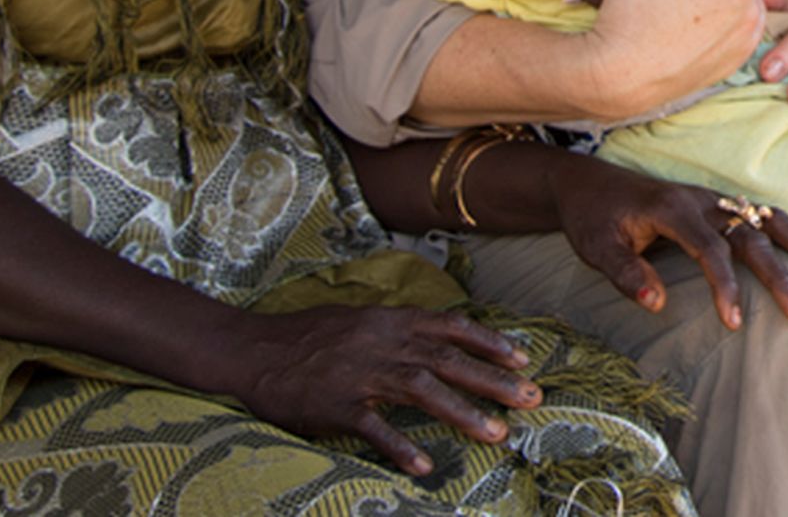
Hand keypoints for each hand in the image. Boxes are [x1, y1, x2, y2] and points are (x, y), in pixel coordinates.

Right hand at [227, 304, 537, 477]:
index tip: (523, 358)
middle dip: (494, 380)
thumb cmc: (311, 336)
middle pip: (449, 360)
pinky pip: (373, 429)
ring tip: (498, 434)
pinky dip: (400, 446)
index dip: (490, 343)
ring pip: (422, 391)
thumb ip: (401, 330)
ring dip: (463, 413)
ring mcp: (361, 375)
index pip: (452, 328)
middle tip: (532, 398)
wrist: (255, 350)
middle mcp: (383, 344)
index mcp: (391, 321)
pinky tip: (425, 465)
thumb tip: (442, 341)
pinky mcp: (337, 406)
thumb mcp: (362, 321)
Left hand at [549, 154, 787, 328]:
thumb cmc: (592, 219)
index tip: (734, 323)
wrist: (589, 183)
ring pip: (769, 219)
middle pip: (751, 234)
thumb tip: (656, 303)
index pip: (710, 248)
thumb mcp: (595, 248)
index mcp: (672, 208)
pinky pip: (764, 217)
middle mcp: (701, 200)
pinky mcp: (719, 205)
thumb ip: (624, 273)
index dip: (725, 286)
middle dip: (780, 273)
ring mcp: (714, 200)